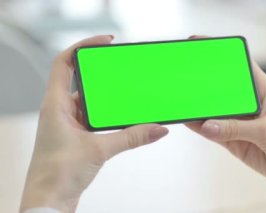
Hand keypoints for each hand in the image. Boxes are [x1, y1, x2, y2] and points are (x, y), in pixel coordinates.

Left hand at [20, 35, 168, 212]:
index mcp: (55, 104)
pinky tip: (124, 120)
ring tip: (128, 96)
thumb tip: (157, 129)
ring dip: (108, 99)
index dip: (83, 47)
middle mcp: (60, 110)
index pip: (64, 63)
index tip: (105, 42)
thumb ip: (131, 138)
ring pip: (90, 101)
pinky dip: (109, 116)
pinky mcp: (76, 135)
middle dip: (104, 75)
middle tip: (124, 69)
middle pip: (82, 80)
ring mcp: (68, 122)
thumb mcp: (99, 150)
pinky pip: (94, 117)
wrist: (49, 200)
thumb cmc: (58, 174)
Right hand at [186, 36, 265, 203]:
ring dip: (201, 108)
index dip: (221, 54)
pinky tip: (189, 121)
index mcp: (263, 90)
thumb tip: (207, 125)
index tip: (201, 45)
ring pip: (215, 112)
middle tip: (185, 78)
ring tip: (182, 101)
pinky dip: (202, 127)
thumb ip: (235, 129)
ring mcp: (241, 122)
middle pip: (222, 89)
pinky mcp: (235, 140)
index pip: (240, 66)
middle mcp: (249, 103)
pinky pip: (214, 132)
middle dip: (205, 83)